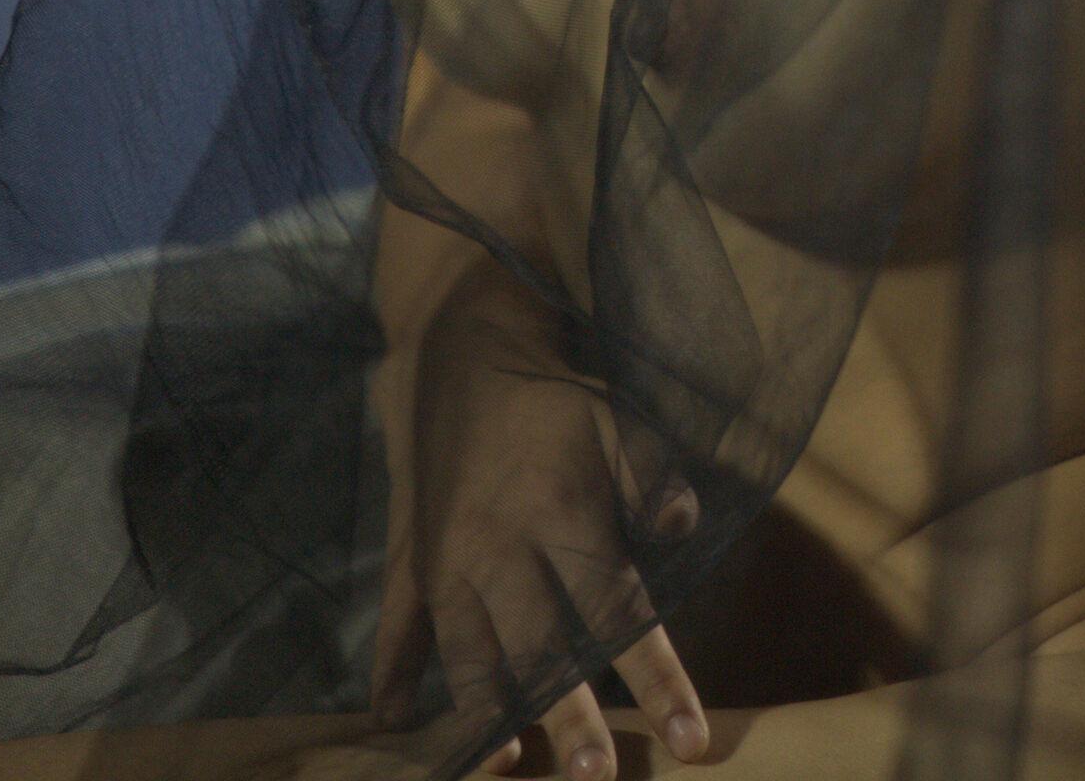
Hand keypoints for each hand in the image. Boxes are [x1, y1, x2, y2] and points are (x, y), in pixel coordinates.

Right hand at [371, 274, 707, 779]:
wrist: (463, 347)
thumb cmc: (554, 395)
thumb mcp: (616, 415)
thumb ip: (652, 471)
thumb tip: (685, 527)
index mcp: (562, 511)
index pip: (619, 608)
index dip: (657, 677)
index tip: (691, 739)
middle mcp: (502, 544)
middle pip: (541, 645)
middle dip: (571, 715)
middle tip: (599, 777)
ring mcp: (447, 555)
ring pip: (468, 649)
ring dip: (487, 711)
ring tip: (507, 766)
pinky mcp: (411, 556)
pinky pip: (397, 623)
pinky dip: (395, 672)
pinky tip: (394, 722)